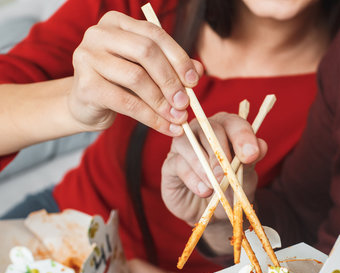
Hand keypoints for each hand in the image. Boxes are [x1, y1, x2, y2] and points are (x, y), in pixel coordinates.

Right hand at [68, 11, 203, 134]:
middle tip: (185, 103)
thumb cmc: (120, 84)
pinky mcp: (85, 85)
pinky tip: (165, 127)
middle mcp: (98, 34)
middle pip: (146, 52)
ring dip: (162, 102)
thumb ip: (172, 67)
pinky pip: (126, 102)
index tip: (194, 81)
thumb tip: (199, 71)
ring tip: (178, 118)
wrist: (86, 105)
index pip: (154, 34)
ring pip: (136, 78)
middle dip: (170, 80)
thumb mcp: (147, 71)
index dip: (178, 58)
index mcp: (116, 23)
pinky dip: (150, 117)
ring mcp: (87, 57)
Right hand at [161, 111, 266, 223]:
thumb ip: (251, 159)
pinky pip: (178, 164)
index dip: (242, 136)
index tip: (251, 155)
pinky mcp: (170, 164)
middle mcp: (202, 131)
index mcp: (225, 127)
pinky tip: (204, 191)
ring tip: (215, 186)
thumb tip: (260, 146)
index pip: (233, 122)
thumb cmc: (232, 188)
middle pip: (208, 128)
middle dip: (220, 152)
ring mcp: (183, 146)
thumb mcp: (247, 175)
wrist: (216, 213)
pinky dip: (193, 179)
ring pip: (189, 144)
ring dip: (204, 167)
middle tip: (226, 174)